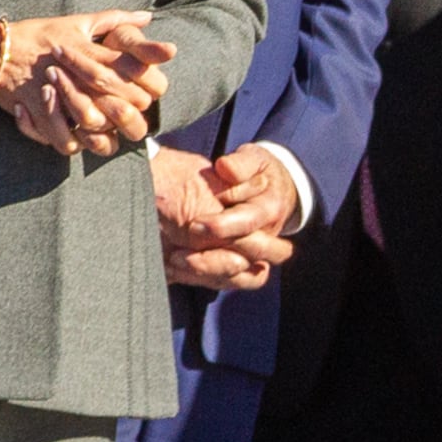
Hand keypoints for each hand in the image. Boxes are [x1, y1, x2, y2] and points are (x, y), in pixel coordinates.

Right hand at [0, 11, 172, 154]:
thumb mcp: (77, 23)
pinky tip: (75, 136)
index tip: (147, 90)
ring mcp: (58, 96)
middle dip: (129, 113)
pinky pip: (66, 142)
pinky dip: (72, 143)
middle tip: (126, 114)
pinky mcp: (40, 114)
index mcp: (91, 51)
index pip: (135, 70)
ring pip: (96, 127)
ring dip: (102, 131)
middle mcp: (78, 74)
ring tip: (101, 128)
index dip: (149, 84)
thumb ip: (115, 20)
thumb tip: (148, 16)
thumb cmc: (38, 36)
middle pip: (122, 104)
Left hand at [156, 141, 294, 291]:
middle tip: (182, 252)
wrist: (260, 187)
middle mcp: (265, 237)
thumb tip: (226, 168)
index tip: (194, 224)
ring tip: (174, 259)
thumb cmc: (253, 170)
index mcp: (269, 209)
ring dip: (205, 272)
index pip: (248, 224)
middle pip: (246, 261)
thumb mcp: (251, 159)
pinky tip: (172, 268)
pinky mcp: (236, 266)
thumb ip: (240, 165)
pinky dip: (197, 277)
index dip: (222, 227)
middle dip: (214, 260)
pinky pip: (223, 282)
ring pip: (237, 278)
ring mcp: (252, 254)